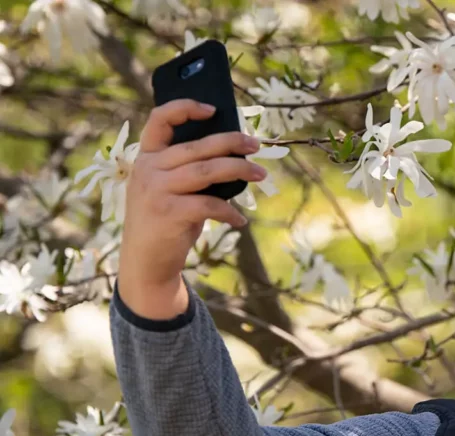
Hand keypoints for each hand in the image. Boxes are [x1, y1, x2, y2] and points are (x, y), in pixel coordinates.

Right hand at [117, 99, 266, 319]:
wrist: (146, 261)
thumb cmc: (165, 220)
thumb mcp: (168, 189)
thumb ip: (187, 169)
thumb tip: (233, 155)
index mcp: (146, 157)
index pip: (160, 119)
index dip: (185, 108)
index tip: (213, 109)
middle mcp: (148, 169)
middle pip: (198, 146)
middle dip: (232, 143)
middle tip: (256, 146)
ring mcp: (156, 190)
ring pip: (208, 171)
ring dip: (240, 170)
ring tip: (261, 174)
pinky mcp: (168, 212)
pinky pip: (209, 205)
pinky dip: (230, 212)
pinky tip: (240, 220)